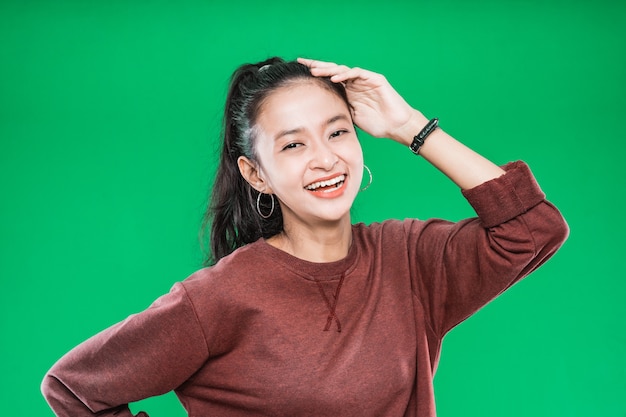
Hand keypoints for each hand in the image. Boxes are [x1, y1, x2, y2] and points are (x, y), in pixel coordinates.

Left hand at [297, 58, 426, 143]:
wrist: (396, 126)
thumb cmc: (376, 124)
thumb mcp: (351, 116)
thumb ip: (339, 108)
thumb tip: (318, 111)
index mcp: (348, 91)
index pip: (329, 79)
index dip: (316, 75)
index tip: (300, 72)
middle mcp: (355, 83)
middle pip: (334, 71)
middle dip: (318, 66)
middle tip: (302, 63)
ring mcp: (365, 79)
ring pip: (343, 70)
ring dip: (328, 70)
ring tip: (315, 71)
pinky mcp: (375, 79)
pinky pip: (357, 73)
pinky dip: (345, 75)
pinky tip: (334, 78)